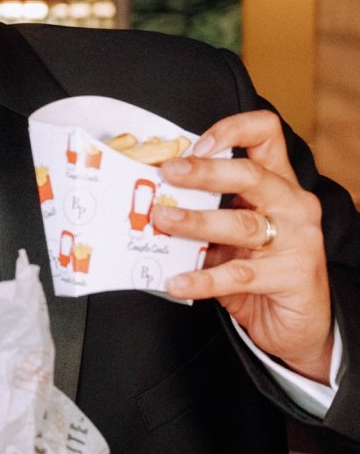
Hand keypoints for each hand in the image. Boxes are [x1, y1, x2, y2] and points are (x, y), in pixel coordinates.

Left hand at [156, 109, 332, 381]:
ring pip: (243, 224)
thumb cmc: (263, 272)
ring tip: (163, 220)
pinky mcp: (292, 276)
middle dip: (205, 172)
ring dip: (197, 221)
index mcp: (279, 184)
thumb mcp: (234, 236)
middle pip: (251, 174)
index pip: (266, 135)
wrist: (300, 324)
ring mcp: (298, 240)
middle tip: (168, 173)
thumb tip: (155, 201)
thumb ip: (208, 214)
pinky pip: (239, 275)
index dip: (232, 130)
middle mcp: (293, 205)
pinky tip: (177, 281)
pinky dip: (203, 279)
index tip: (195, 143)